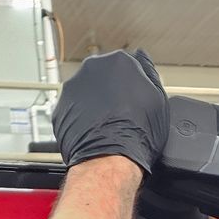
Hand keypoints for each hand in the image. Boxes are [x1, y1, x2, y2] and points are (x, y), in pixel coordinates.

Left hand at [54, 49, 168, 171]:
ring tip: (106, 125)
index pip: (126, 66)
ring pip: (85, 92)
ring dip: (94, 104)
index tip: (134, 101)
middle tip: (121, 114)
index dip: (132, 85)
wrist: (109, 160)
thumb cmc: (136, 134)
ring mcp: (73, 88)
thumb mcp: (158, 99)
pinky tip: (93, 132)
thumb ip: (149, 72)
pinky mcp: (60, 108)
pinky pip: (72, 110)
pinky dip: (80, 118)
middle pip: (103, 76)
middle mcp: (92, 69)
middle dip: (110, 92)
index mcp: (118, 61)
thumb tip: (142, 58)